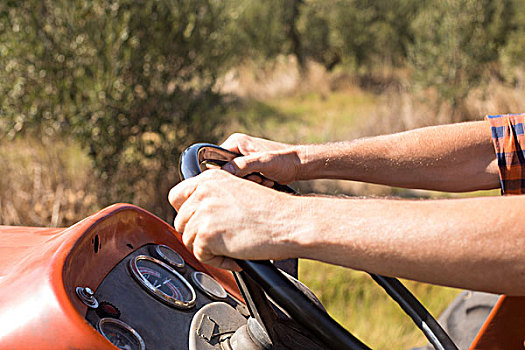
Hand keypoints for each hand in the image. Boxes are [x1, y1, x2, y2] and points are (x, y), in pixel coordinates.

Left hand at [168, 169, 299, 269]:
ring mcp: (203, 212)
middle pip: (181, 221)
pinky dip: (218, 261)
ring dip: (209, 249)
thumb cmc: (272, 211)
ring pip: (189, 240)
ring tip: (231, 249)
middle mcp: (203, 192)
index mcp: (210, 178)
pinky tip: (236, 256)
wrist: (289, 221)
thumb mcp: (239, 191)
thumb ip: (215, 197)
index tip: (196, 223)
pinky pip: (201, 255)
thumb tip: (197, 216)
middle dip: (198, 234)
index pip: (177, 196)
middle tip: (219, 241)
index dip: (185, 212)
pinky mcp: (207, 234)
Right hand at [220, 133, 303, 185]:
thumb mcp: (263, 162)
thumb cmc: (284, 160)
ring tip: (265, 180)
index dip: (226, 172)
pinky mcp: (248, 168)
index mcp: (236, 142)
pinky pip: (243, 180)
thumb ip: (243, 165)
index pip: (216, 160)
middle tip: (259, 178)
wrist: (299, 164)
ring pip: (236, 178)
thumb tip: (224, 171)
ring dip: (250, 183)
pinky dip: (254, 184)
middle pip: (227, 171)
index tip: (242, 178)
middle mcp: (236, 149)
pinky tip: (266, 181)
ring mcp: (242, 159)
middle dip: (243, 179)